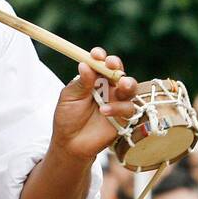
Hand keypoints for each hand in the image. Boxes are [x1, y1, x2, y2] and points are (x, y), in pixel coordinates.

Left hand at [50, 48, 137, 162]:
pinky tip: (104, 111)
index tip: (96, 55)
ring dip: (127, 84)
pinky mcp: (123, 117)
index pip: (100, 63)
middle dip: (116, 65)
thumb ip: (80, 83)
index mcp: (93, 80)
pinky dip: (118, 107)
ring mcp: (116, 101)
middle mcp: (107, 88)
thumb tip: (85, 65)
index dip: (100, 56)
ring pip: (130, 87)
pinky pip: (129, 108)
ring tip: (120, 86)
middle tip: (112, 65)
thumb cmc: (67, 118)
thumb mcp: (69, 98)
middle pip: (118, 71)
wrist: (70, 143)